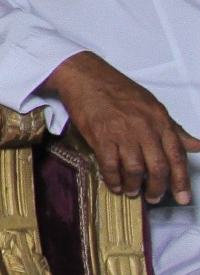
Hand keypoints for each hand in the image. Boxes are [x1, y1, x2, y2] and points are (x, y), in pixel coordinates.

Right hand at [45, 50, 199, 203]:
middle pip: (157, 167)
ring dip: (134, 186)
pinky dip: (113, 179)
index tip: (182, 198)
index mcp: (160, 120)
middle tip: (154, 197)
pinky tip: (115, 184)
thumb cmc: (119, 90)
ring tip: (132, 191)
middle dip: (157, 188)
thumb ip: (174, 129)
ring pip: (134, 169)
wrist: (86, 76)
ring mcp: (122, 132)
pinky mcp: (100, 136)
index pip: (176, 156)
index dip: (181, 181)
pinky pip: (110, 164)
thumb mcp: (153, 106)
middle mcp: (144, 128)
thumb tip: (197, 145)